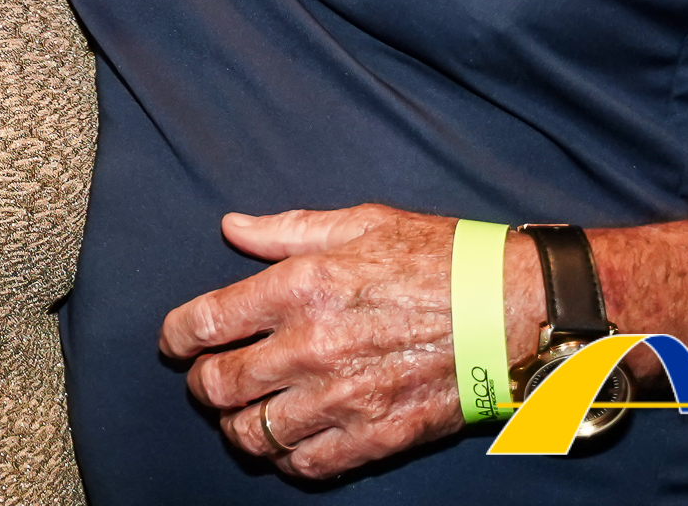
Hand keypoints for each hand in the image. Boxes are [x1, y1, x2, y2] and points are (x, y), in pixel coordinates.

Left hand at [159, 204, 534, 480]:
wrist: (512, 309)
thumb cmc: (437, 257)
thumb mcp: (358, 223)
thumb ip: (285, 230)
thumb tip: (232, 227)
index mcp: (300, 287)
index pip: (205, 323)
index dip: (176, 337)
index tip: (175, 343)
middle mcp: (311, 347)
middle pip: (219, 385)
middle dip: (202, 384)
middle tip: (209, 377)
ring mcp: (343, 398)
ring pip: (254, 434)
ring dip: (239, 425)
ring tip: (245, 413)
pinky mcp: (377, 435)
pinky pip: (307, 465)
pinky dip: (287, 458)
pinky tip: (290, 440)